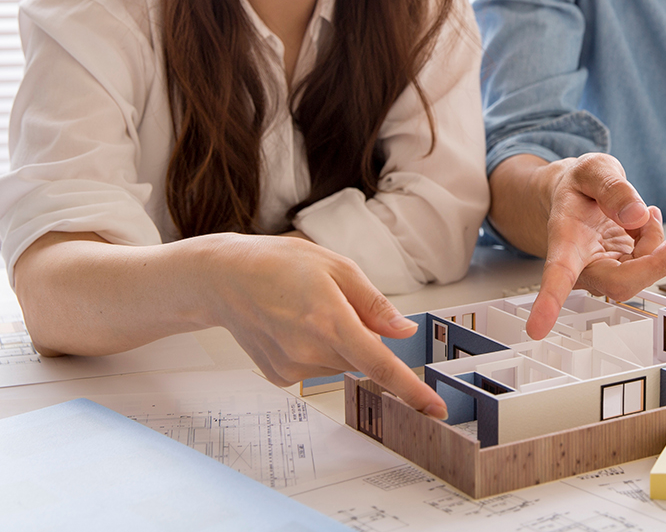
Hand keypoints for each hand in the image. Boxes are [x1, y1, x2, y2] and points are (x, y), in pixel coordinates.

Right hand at [201, 234, 447, 417]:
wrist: (224, 278)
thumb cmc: (280, 264)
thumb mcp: (338, 267)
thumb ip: (375, 305)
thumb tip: (405, 332)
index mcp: (330, 320)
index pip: (380, 364)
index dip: (411, 389)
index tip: (434, 409)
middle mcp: (310, 350)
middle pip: (362, 358)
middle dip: (361, 337)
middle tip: (333, 305)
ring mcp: (292, 367)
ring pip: (340, 364)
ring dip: (336, 343)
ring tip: (306, 313)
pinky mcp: (280, 376)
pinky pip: (317, 369)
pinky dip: (315, 351)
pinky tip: (292, 328)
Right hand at [526, 154, 665, 338]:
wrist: (579, 194)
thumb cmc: (578, 187)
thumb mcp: (593, 169)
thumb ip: (613, 187)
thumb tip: (636, 215)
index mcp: (564, 241)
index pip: (558, 275)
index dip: (549, 303)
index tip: (537, 328)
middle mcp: (581, 266)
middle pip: (621, 283)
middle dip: (654, 262)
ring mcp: (603, 273)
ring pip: (642, 272)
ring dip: (655, 241)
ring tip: (643, 212)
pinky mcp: (622, 273)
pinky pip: (651, 264)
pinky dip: (657, 242)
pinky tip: (642, 225)